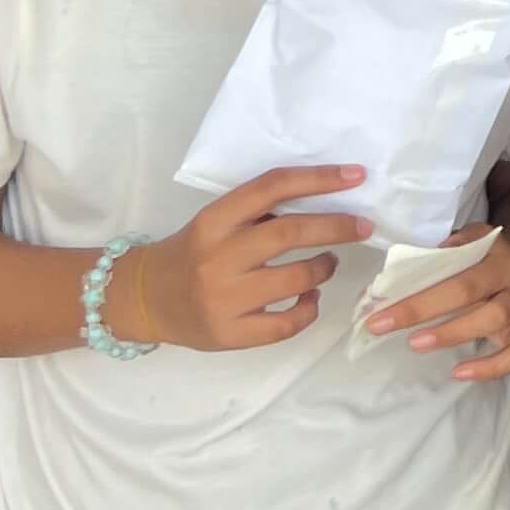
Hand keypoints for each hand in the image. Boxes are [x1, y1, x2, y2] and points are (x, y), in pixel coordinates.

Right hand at [111, 165, 370, 351]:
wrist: (146, 299)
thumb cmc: (192, 253)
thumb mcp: (215, 223)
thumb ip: (257, 214)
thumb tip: (325, 200)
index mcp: (214, 220)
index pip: (272, 187)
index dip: (318, 179)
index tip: (355, 175)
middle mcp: (218, 256)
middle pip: (289, 233)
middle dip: (337, 227)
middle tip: (363, 226)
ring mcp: (224, 298)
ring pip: (296, 279)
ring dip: (324, 268)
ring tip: (328, 262)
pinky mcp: (230, 333)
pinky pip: (287, 323)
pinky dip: (309, 309)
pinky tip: (310, 299)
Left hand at [362, 221, 509, 380]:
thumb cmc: (492, 259)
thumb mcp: (476, 240)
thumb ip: (445, 251)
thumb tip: (402, 272)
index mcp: (496, 255)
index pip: (453, 273)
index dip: (417, 291)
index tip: (377, 307)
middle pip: (468, 293)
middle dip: (421, 309)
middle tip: (382, 325)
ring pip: (493, 319)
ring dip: (452, 333)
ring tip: (416, 344)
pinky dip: (490, 368)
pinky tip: (459, 373)